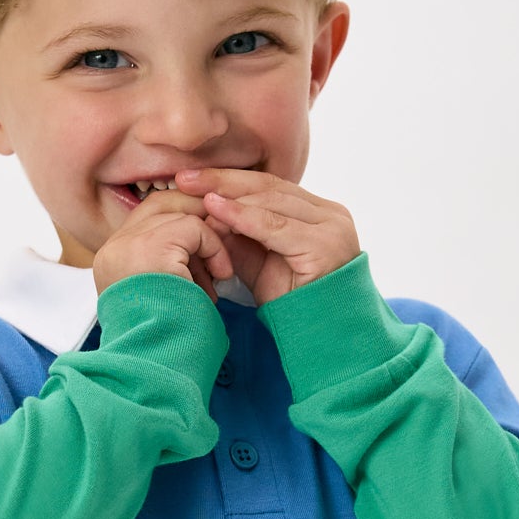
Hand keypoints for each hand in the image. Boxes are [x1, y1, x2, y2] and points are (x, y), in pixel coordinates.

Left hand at [173, 167, 360, 306]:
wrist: (321, 340)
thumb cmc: (292, 306)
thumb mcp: (260, 264)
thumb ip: (241, 237)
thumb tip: (207, 213)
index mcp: (319, 214)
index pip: (269, 188)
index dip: (229, 181)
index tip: (191, 179)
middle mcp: (332, 215)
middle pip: (270, 187)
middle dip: (224, 181)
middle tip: (185, 178)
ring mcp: (333, 228)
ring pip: (272, 201)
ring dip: (230, 197)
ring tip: (195, 194)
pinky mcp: (325, 245)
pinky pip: (276, 226)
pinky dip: (243, 216)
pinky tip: (216, 209)